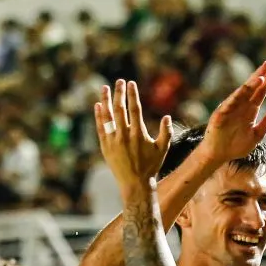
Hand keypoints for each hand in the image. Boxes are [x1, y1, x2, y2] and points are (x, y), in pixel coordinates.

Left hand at [94, 80, 172, 197]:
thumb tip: (167, 117)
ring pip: (108, 116)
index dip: (132, 95)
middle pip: (120, 109)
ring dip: (106, 100)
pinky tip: (99, 105)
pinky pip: (100, 128)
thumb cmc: (151, 166)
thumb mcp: (162, 150)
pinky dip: (99, 116)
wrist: (135, 184)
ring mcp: (113, 141)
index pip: (134, 109)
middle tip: (119, 81)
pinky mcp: (105, 146)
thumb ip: (166, 133)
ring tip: (105, 88)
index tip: (130, 83)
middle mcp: (125, 135)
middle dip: (119, 93)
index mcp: (139, 134)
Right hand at [200, 62, 265, 162]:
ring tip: (260, 77)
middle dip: (259, 76)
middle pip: (251, 88)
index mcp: (250, 110)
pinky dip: (236, 97)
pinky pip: (228, 104)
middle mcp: (240, 106)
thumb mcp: (256, 134)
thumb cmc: (236, 145)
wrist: (219, 155)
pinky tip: (243, 91)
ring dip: (250, 85)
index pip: (260, 93)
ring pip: (241, 94)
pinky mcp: (220, 115)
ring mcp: (230, 109)